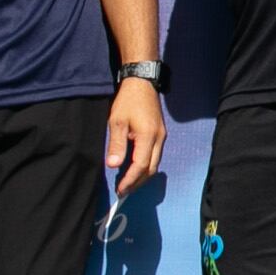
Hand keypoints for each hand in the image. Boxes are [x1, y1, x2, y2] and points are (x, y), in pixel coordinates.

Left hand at [106, 79, 165, 199]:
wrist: (142, 84)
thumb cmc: (128, 101)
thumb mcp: (117, 122)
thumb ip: (116, 144)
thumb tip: (113, 165)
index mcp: (148, 136)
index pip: (141, 165)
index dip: (131, 180)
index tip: (120, 189)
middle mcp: (159, 139)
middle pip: (151, 169)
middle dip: (138, 182)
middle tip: (123, 191)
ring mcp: (162, 137)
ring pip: (155, 163)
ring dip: (142, 176)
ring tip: (128, 183)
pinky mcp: (160, 134)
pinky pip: (155, 156)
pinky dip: (145, 166)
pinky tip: (135, 168)